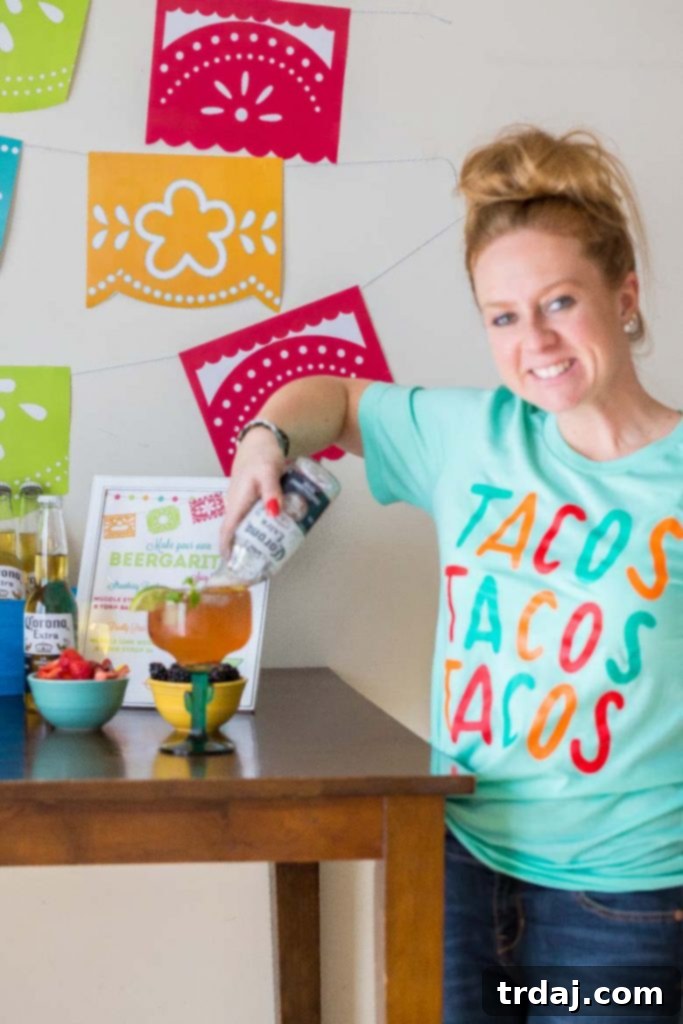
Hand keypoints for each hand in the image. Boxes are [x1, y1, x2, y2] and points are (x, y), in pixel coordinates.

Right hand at [219, 430, 286, 555]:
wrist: (261, 441)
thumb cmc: (262, 457)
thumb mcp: (268, 473)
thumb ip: (271, 492)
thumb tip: (274, 514)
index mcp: (236, 503)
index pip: (226, 532)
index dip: (227, 550)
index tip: (234, 566)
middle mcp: (235, 506)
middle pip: (235, 533)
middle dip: (242, 551)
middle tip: (256, 568)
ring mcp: (242, 503)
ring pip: (243, 527)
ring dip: (250, 542)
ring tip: (265, 557)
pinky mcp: (250, 500)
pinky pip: (251, 520)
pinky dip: (257, 530)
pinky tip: (271, 536)